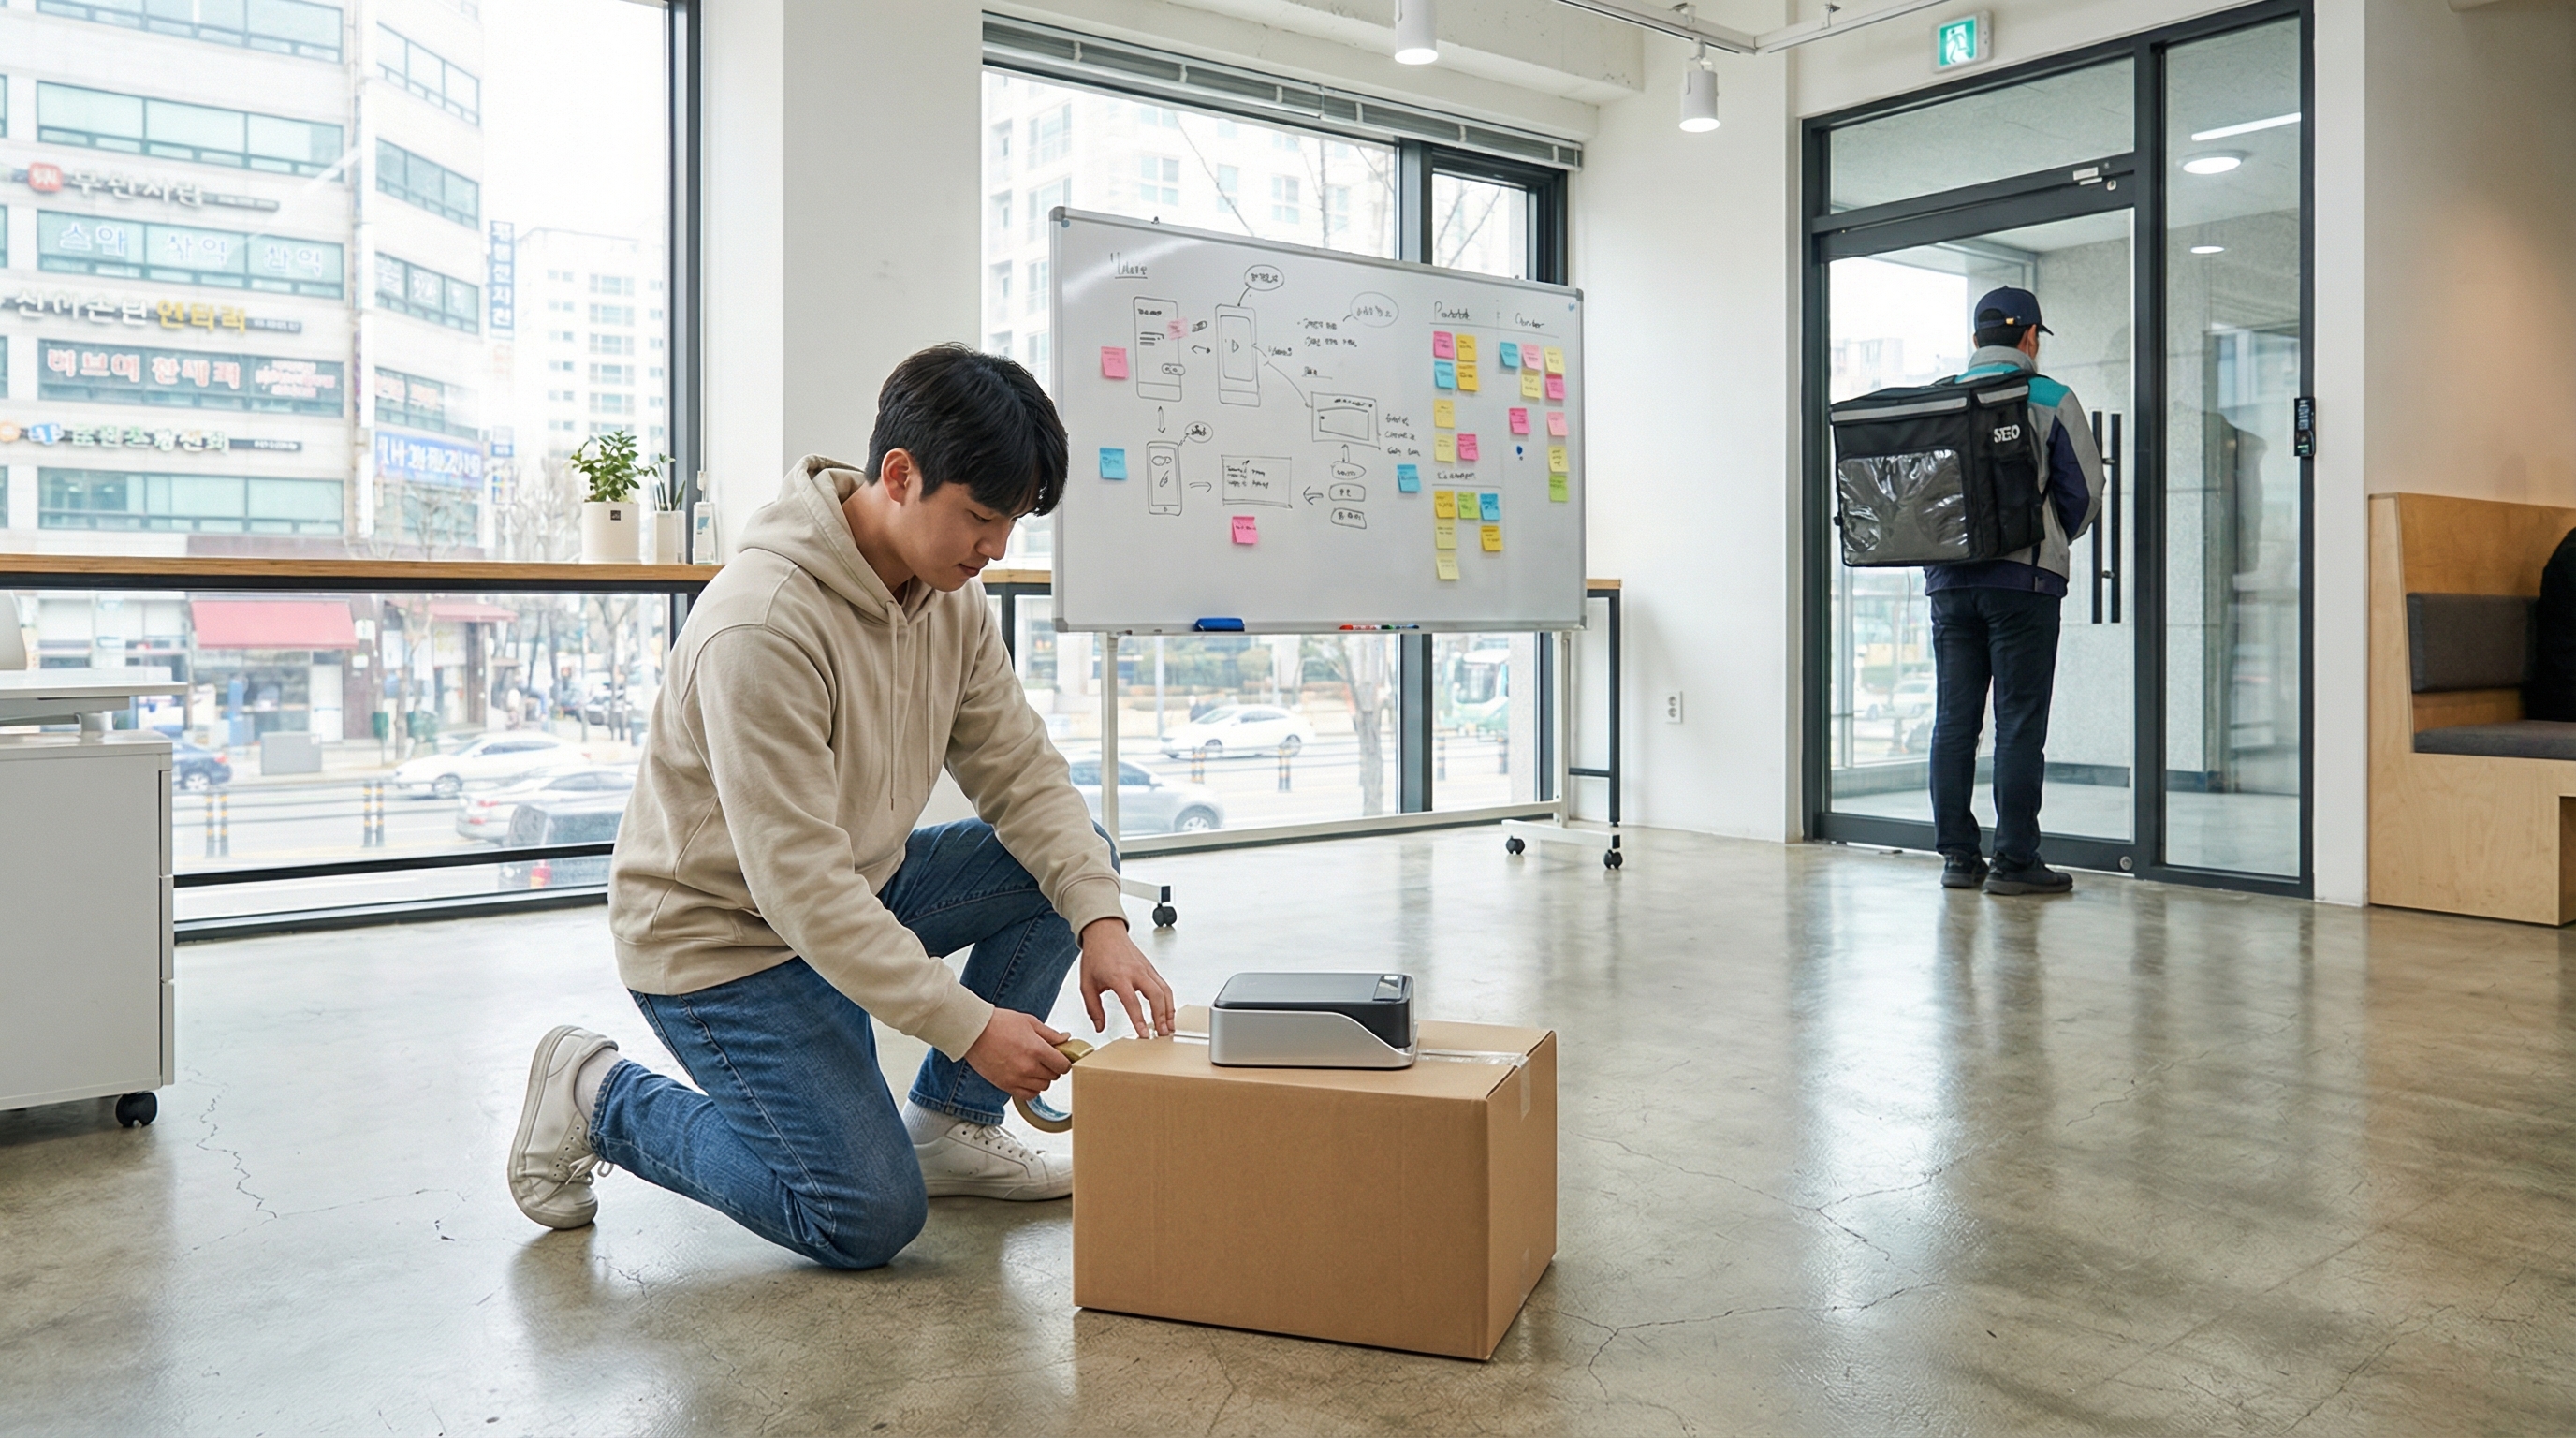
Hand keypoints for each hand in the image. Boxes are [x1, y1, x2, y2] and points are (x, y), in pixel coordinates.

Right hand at [963, 1008, 1073, 1100]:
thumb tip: (1065, 1039)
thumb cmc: (998, 1023)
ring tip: (1033, 1066)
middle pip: (1053, 1077)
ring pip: (1042, 1087)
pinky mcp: (1005, 1085)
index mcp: (1037, 1049)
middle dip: (1052, 1068)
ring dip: (1042, 1078)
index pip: (1063, 1066)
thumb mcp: (1029, 1022)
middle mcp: (1028, 1067)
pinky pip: (1028, 1095)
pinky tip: (1026, 1078)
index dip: (1064, 1061)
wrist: (974, 1032)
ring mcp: (1017, 1078)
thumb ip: (1050, 1034)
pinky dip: (1031, 1089)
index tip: (1060, 1057)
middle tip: (1045, 1058)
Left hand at [1080, 916, 1175, 1037]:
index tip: (1144, 1034)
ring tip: (1169, 1026)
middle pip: (1156, 996)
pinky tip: (1167, 1011)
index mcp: (1118, 976)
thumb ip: (1093, 1008)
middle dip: (1161, 1017)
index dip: (1139, 1020)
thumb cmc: (1095, 955)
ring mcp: (1145, 968)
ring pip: (1164, 990)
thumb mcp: (1086, 984)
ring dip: (1169, 1010)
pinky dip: (1168, 1000)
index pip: (1132, 1002)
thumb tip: (1099, 1027)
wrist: (1104, 932)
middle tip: (1162, 1033)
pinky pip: (1164, 985)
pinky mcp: (1150, 967)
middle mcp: (1135, 972)